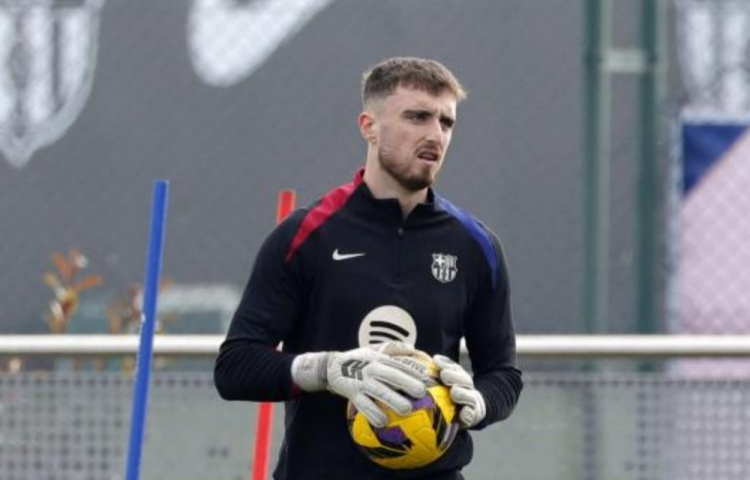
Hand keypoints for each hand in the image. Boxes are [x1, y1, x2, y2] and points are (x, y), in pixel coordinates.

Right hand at [292, 345, 427, 426]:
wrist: (331, 367)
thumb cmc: (358, 359)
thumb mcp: (374, 349)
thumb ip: (393, 348)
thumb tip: (413, 347)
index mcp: (379, 359)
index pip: (399, 364)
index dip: (414, 370)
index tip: (427, 377)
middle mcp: (372, 369)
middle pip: (392, 376)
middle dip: (407, 383)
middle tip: (421, 392)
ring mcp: (363, 382)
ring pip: (380, 392)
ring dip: (393, 401)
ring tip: (406, 409)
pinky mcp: (353, 394)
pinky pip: (364, 406)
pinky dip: (374, 414)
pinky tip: (383, 422)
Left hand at [433, 355, 485, 428]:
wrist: (471, 411)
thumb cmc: (452, 395)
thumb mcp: (447, 380)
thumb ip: (442, 370)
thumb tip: (435, 359)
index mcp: (460, 378)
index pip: (455, 369)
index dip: (446, 364)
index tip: (435, 360)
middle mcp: (467, 389)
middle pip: (465, 380)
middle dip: (454, 376)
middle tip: (444, 375)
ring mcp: (471, 403)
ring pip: (470, 397)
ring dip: (462, 394)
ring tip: (454, 392)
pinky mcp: (471, 417)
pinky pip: (471, 415)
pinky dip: (468, 414)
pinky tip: (464, 413)